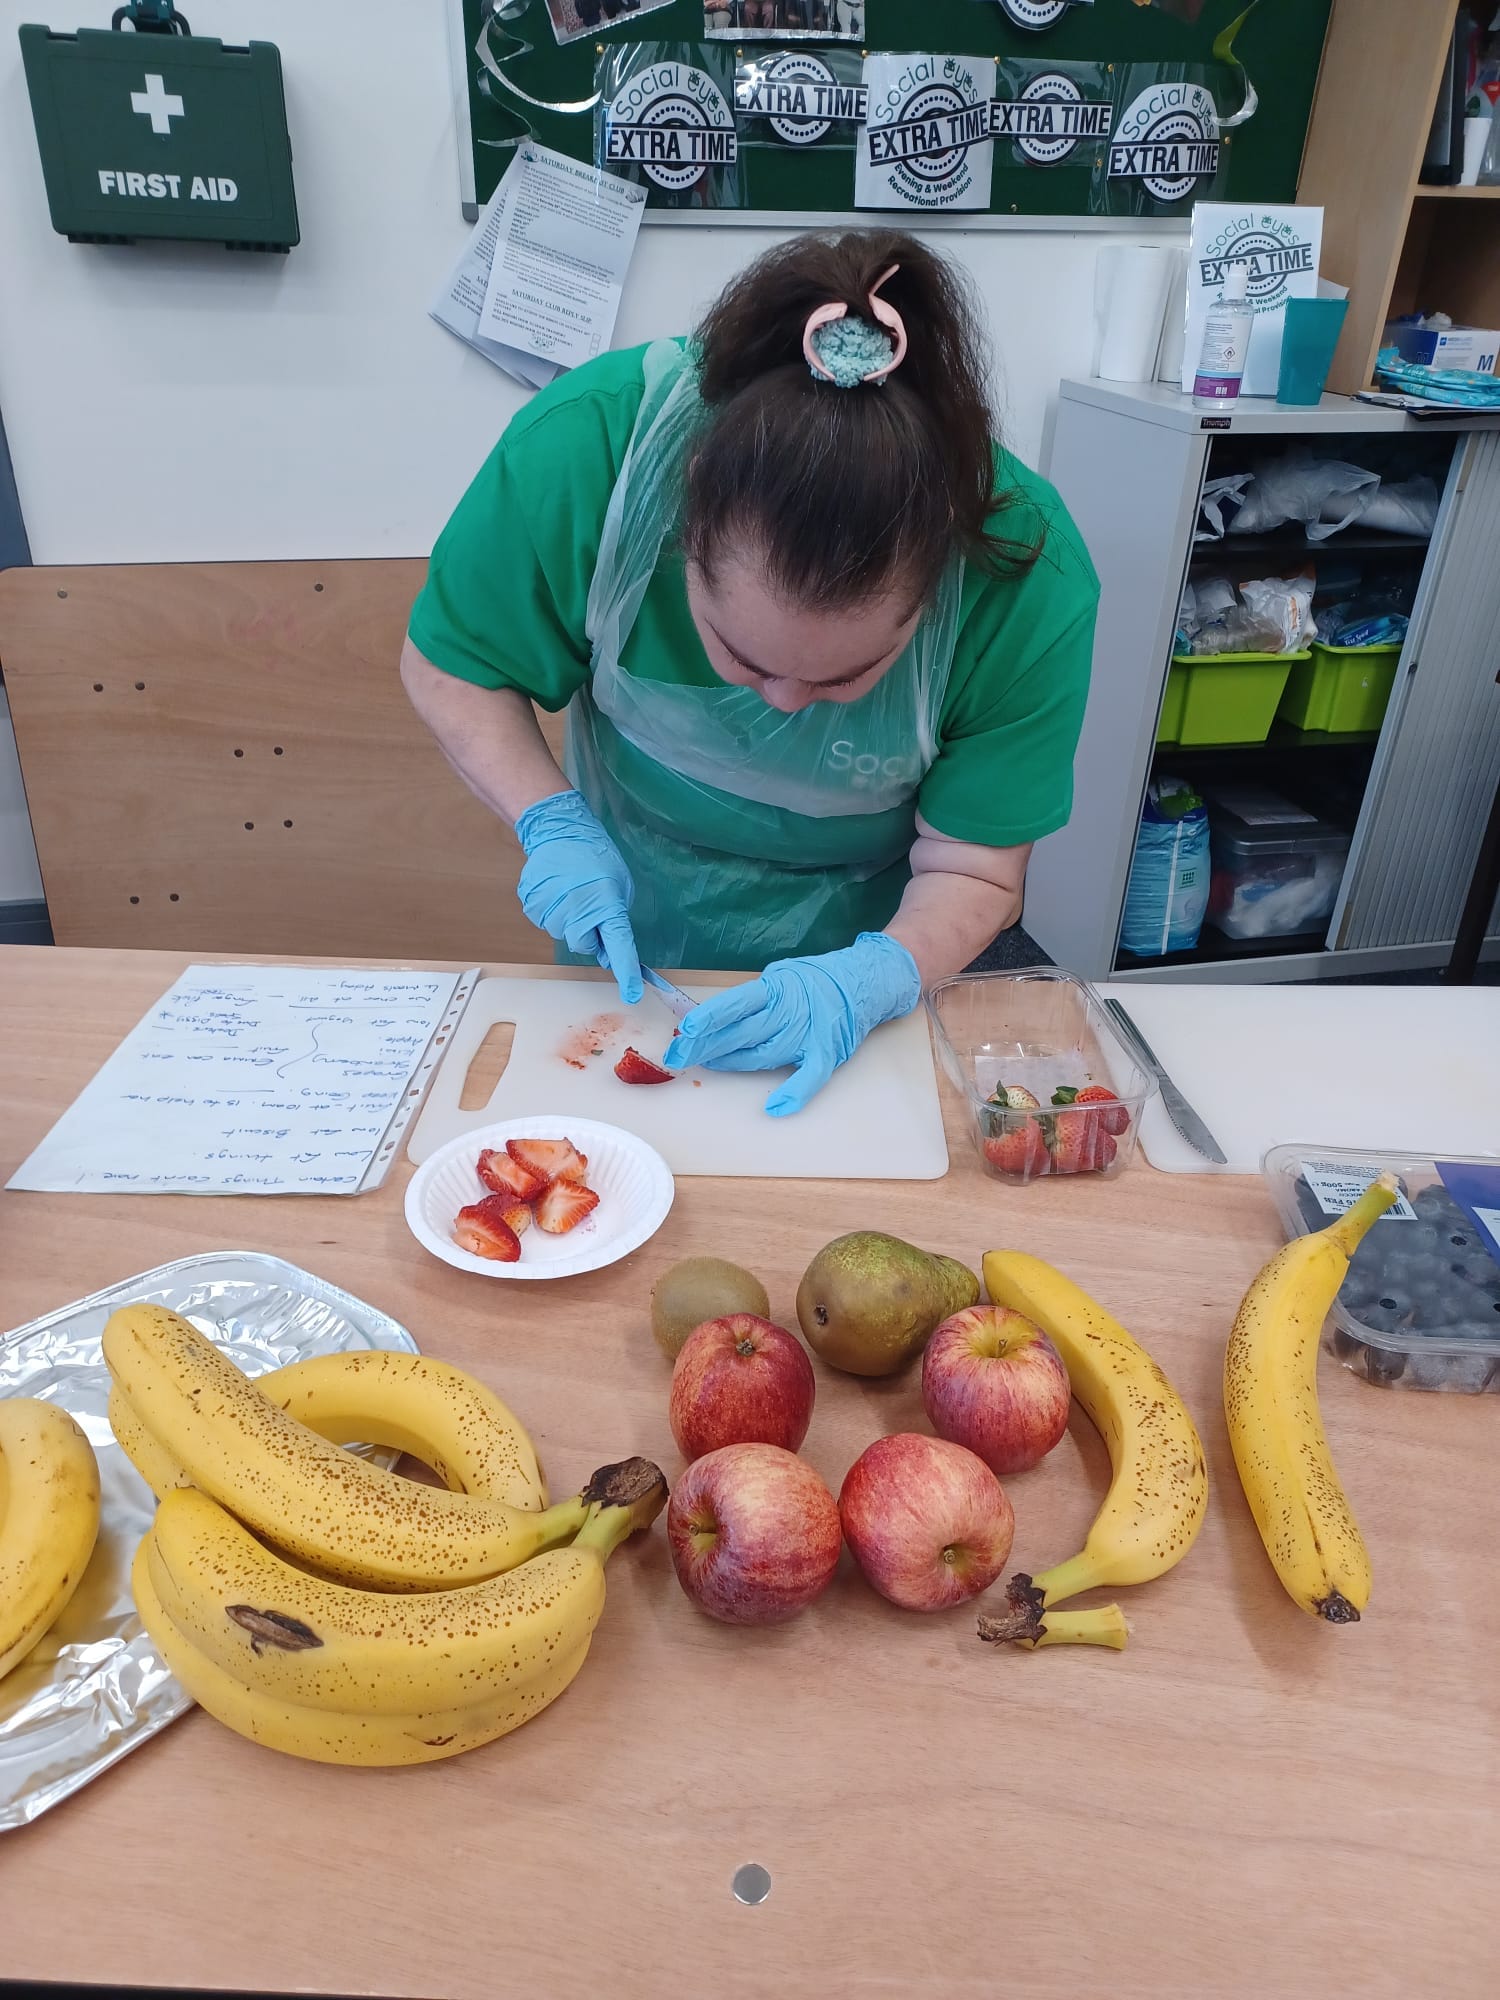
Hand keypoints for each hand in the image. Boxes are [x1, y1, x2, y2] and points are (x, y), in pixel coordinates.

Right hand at [515, 791, 641, 1004]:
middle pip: (584, 945)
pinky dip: (554, 912)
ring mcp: (551, 911)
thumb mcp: (618, 884)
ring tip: (571, 891)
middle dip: (590, 934)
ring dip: (571, 920)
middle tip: (591, 907)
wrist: (558, 831)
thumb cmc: (596, 856)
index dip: (626, 971)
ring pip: (564, 933)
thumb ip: (615, 916)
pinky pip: (547, 922)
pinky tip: (557, 890)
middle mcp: (577, 912)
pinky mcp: (532, 907)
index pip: (619, 946)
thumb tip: (608, 948)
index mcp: (606, 905)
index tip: (632, 994)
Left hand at [661, 933, 920, 1116]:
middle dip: (706, 1046)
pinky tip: (775, 1108)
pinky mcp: (827, 1053)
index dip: (710, 1018)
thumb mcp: (779, 975)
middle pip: (741, 1034)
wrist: (862, 981)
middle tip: (678, 1055)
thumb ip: (753, 998)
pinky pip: (809, 1077)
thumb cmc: (811, 980)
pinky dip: (794, 1093)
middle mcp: (791, 1011)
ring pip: (763, 1055)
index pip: (737, 1004)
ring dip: (732, 1063)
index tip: (685, 1030)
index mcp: (776, 988)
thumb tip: (713, 1019)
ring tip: (705, 1065)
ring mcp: (809, 1034)